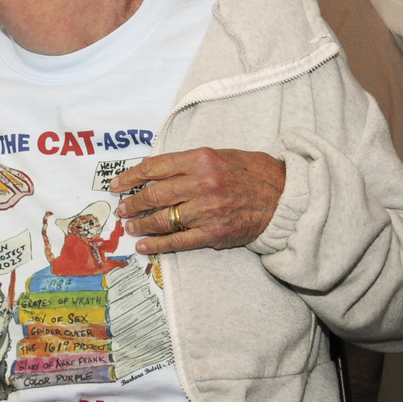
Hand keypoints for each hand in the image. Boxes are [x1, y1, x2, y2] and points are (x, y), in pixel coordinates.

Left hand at [109, 148, 285, 253]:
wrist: (285, 197)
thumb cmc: (251, 173)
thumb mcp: (217, 155)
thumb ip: (186, 163)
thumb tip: (151, 170)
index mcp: (200, 159)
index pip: (154, 167)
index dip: (130, 177)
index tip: (116, 184)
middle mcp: (201, 183)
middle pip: (154, 195)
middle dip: (132, 203)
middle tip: (121, 208)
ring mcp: (207, 210)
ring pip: (163, 219)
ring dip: (141, 224)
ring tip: (129, 226)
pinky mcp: (214, 233)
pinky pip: (178, 241)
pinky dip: (157, 244)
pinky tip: (143, 245)